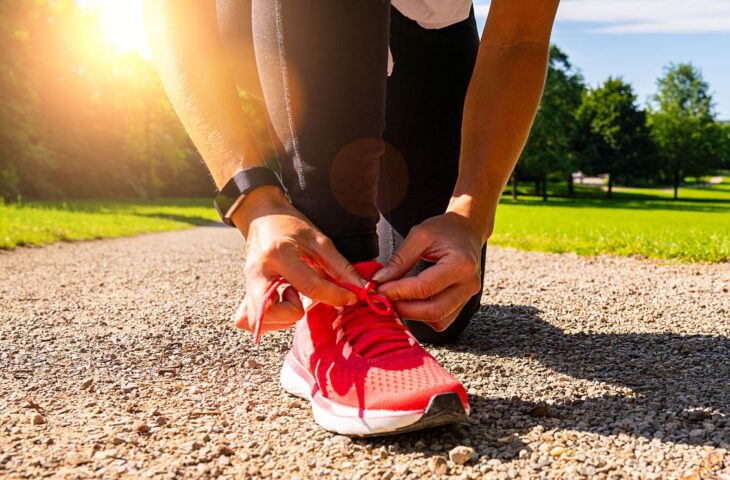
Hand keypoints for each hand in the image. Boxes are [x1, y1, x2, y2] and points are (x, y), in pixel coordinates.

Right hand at [231, 186, 363, 335]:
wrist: (261, 215)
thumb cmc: (290, 225)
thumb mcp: (318, 239)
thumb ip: (339, 266)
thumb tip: (361, 288)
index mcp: (278, 255)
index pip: (310, 287)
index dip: (335, 296)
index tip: (350, 298)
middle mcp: (258, 272)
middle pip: (271, 312)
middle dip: (293, 313)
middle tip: (300, 297)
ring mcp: (247, 284)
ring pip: (258, 321)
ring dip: (281, 318)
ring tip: (290, 295)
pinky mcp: (243, 292)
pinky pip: (248, 320)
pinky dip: (268, 320)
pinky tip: (280, 305)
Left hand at [372, 212, 482, 331]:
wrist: (467, 230)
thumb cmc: (445, 229)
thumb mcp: (419, 236)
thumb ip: (399, 260)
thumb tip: (379, 281)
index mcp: (461, 264)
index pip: (424, 287)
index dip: (398, 292)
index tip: (378, 290)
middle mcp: (468, 284)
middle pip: (434, 310)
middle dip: (404, 309)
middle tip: (383, 300)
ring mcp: (468, 296)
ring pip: (439, 320)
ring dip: (414, 315)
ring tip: (396, 300)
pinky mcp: (463, 302)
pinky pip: (442, 320)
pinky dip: (424, 316)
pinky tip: (412, 303)